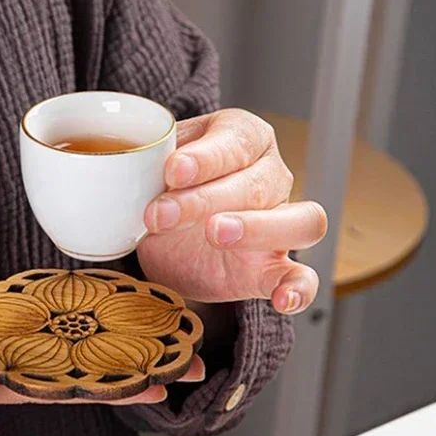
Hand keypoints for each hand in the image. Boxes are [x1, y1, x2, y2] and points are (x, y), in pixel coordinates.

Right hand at [0, 265, 202, 411]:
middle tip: (183, 356)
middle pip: (66, 358)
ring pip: (53, 324)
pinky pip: (24, 294)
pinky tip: (95, 290)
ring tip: (155, 320)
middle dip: (124, 358)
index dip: (101, 386)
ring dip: (102, 322)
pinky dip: (60, 292)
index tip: (151, 384)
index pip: (50, 387)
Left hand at [139, 109, 326, 313]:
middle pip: (258, 183)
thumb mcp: (153, 162)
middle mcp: (270, 174)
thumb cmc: (165, 184)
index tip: (173, 171)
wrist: (164, 233)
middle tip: (162, 214)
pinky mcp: (275, 267)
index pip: (236, 141)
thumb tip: (131, 160)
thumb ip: (150, 159)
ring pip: (300, 221)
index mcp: (242, 136)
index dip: (206, 157)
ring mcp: (281, 220)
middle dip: (205, 199)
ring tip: (215, 234)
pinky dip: (298, 289)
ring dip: (258, 228)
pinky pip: (304, 278)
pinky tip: (282, 298)